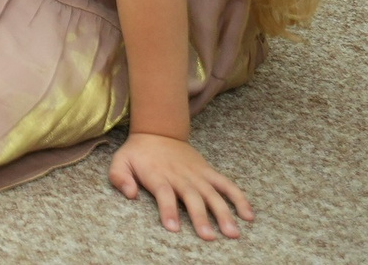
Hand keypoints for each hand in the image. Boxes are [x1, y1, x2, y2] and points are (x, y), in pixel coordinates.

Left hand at [109, 131, 251, 240]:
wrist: (158, 131)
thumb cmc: (138, 153)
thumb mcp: (120, 161)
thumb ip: (119, 177)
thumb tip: (130, 194)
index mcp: (158, 175)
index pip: (164, 194)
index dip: (168, 210)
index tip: (173, 228)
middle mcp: (180, 176)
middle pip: (191, 197)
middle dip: (200, 217)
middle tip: (208, 237)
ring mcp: (197, 174)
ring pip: (212, 194)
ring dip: (224, 213)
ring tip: (233, 232)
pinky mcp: (208, 172)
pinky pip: (226, 185)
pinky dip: (239, 198)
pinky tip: (248, 215)